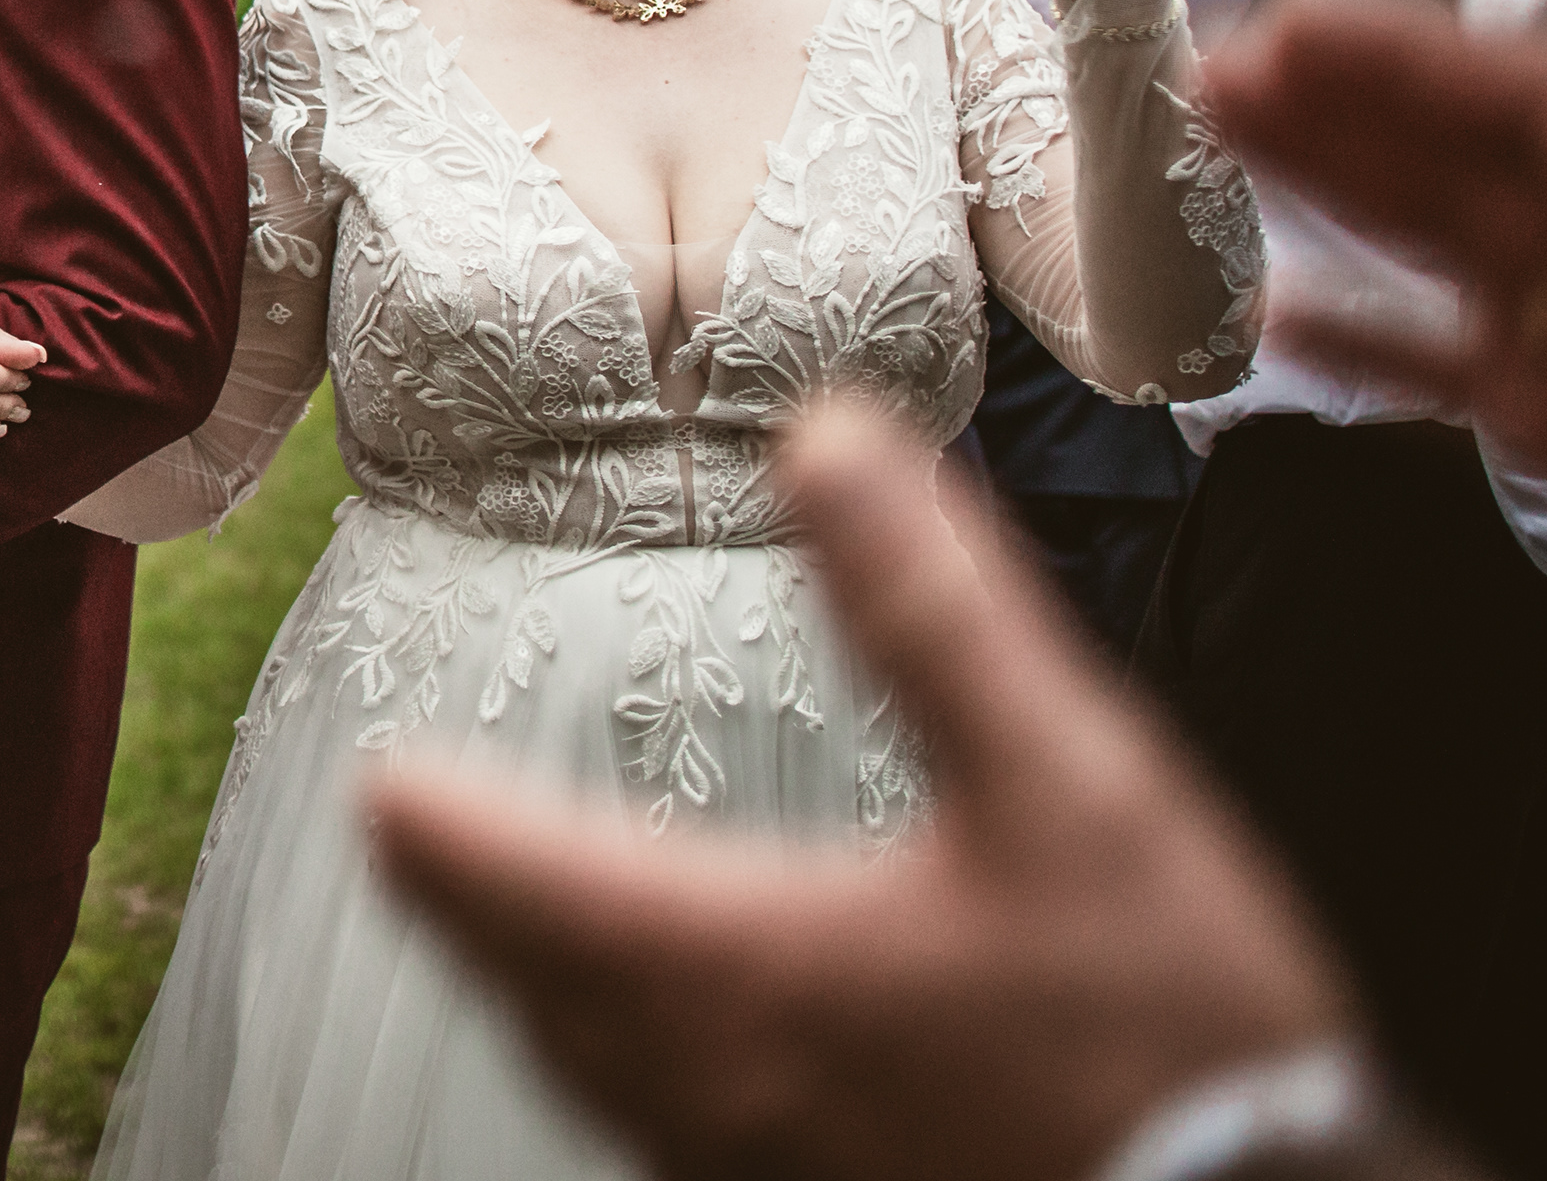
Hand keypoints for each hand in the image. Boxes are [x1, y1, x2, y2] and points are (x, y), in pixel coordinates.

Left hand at [364, 403, 1357, 1180]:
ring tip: (511, 932)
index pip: (522, 885)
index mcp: (747, 966)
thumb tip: (827, 438)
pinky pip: (669, 1139)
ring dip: (537, 993)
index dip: (436, 827)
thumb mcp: (1072, 777)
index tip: (379, 786)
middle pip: (531, 989)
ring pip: (594, 1077)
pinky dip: (626, 1069)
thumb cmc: (1167, 1030)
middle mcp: (717, 1085)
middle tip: (410, 841)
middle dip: (464, 909)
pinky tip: (669, 1048)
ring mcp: (757, 1169)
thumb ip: (933, 606)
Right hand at [1206, 0, 1546, 760]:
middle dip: (1345, 108)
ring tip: (1222, 136)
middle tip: (1216, 73)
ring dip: (1336, 188)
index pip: (1534, 103)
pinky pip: (1459, 378)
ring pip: (1450, 249)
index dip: (1414, 59)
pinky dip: (1371, 347)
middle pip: (1471, 162)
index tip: (1294, 25)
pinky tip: (1277, 320)